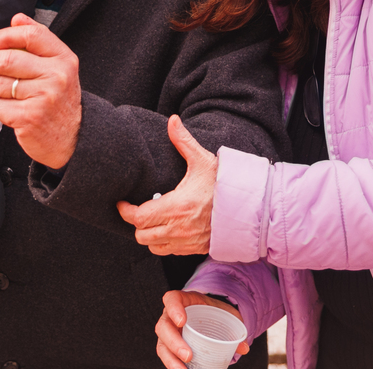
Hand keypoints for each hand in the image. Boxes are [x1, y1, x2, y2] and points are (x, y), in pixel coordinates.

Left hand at [0, 13, 80, 169]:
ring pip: (0, 85)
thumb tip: (17, 19)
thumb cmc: (59, 100)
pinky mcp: (31, 117)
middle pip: (7, 59)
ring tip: (7, 96)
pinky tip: (15, 113)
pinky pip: (0, 107)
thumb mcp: (57, 67)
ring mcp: (45, 97)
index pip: (31, 35)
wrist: (73, 138)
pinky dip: (1, 110)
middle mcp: (57, 75)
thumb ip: (38, 41)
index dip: (5, 36)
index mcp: (63, 59)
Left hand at [117, 116, 217, 254]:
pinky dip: (162, 243)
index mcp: (177, 207)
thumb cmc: (224, 184)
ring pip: (153, 246)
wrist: (250, 209)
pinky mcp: (195, 249)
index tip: (122, 203)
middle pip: (141, 235)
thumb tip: (172, 120)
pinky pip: (168, 252)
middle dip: (136, 222)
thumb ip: (184, 141)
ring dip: (148, 234)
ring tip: (151, 219)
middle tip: (137, 209)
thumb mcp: (203, 160)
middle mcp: (179, 228)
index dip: (125, 211)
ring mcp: (187, 241)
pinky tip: (167, 227)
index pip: (138, 217)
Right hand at [156, 290, 246, 368]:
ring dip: (171, 360)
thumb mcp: (226, 314)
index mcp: (183, 301)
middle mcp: (170, 316)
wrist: (209, 317)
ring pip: (162, 345)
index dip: (174, 309)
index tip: (182, 321)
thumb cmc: (214, 312)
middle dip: (174, 342)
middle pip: (163, 326)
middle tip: (188, 356)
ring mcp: (168, 332)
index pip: (172, 299)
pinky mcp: (169, 347)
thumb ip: (234, 327)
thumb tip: (243, 347)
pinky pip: (167, 357)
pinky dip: (173, 366)